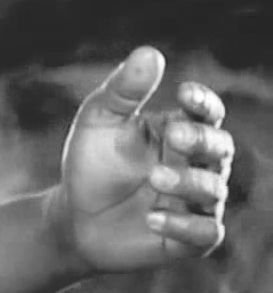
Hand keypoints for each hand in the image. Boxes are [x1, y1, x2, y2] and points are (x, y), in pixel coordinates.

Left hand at [54, 47, 234, 274]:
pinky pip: (206, 232)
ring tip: (154, 178)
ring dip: (188, 181)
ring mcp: (195, 202)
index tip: (185, 95)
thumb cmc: (91, 164)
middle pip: (220, 148)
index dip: (204, 104)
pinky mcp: (189, 239)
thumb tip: (150, 52)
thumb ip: (123, 91)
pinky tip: (153, 219)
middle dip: (202, 140)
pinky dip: (185, 226)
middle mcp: (195, 165)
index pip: (207, 114)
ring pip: (214, 189)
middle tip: (174, 135)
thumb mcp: (98, 122)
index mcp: (178, 131)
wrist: (73, 218)